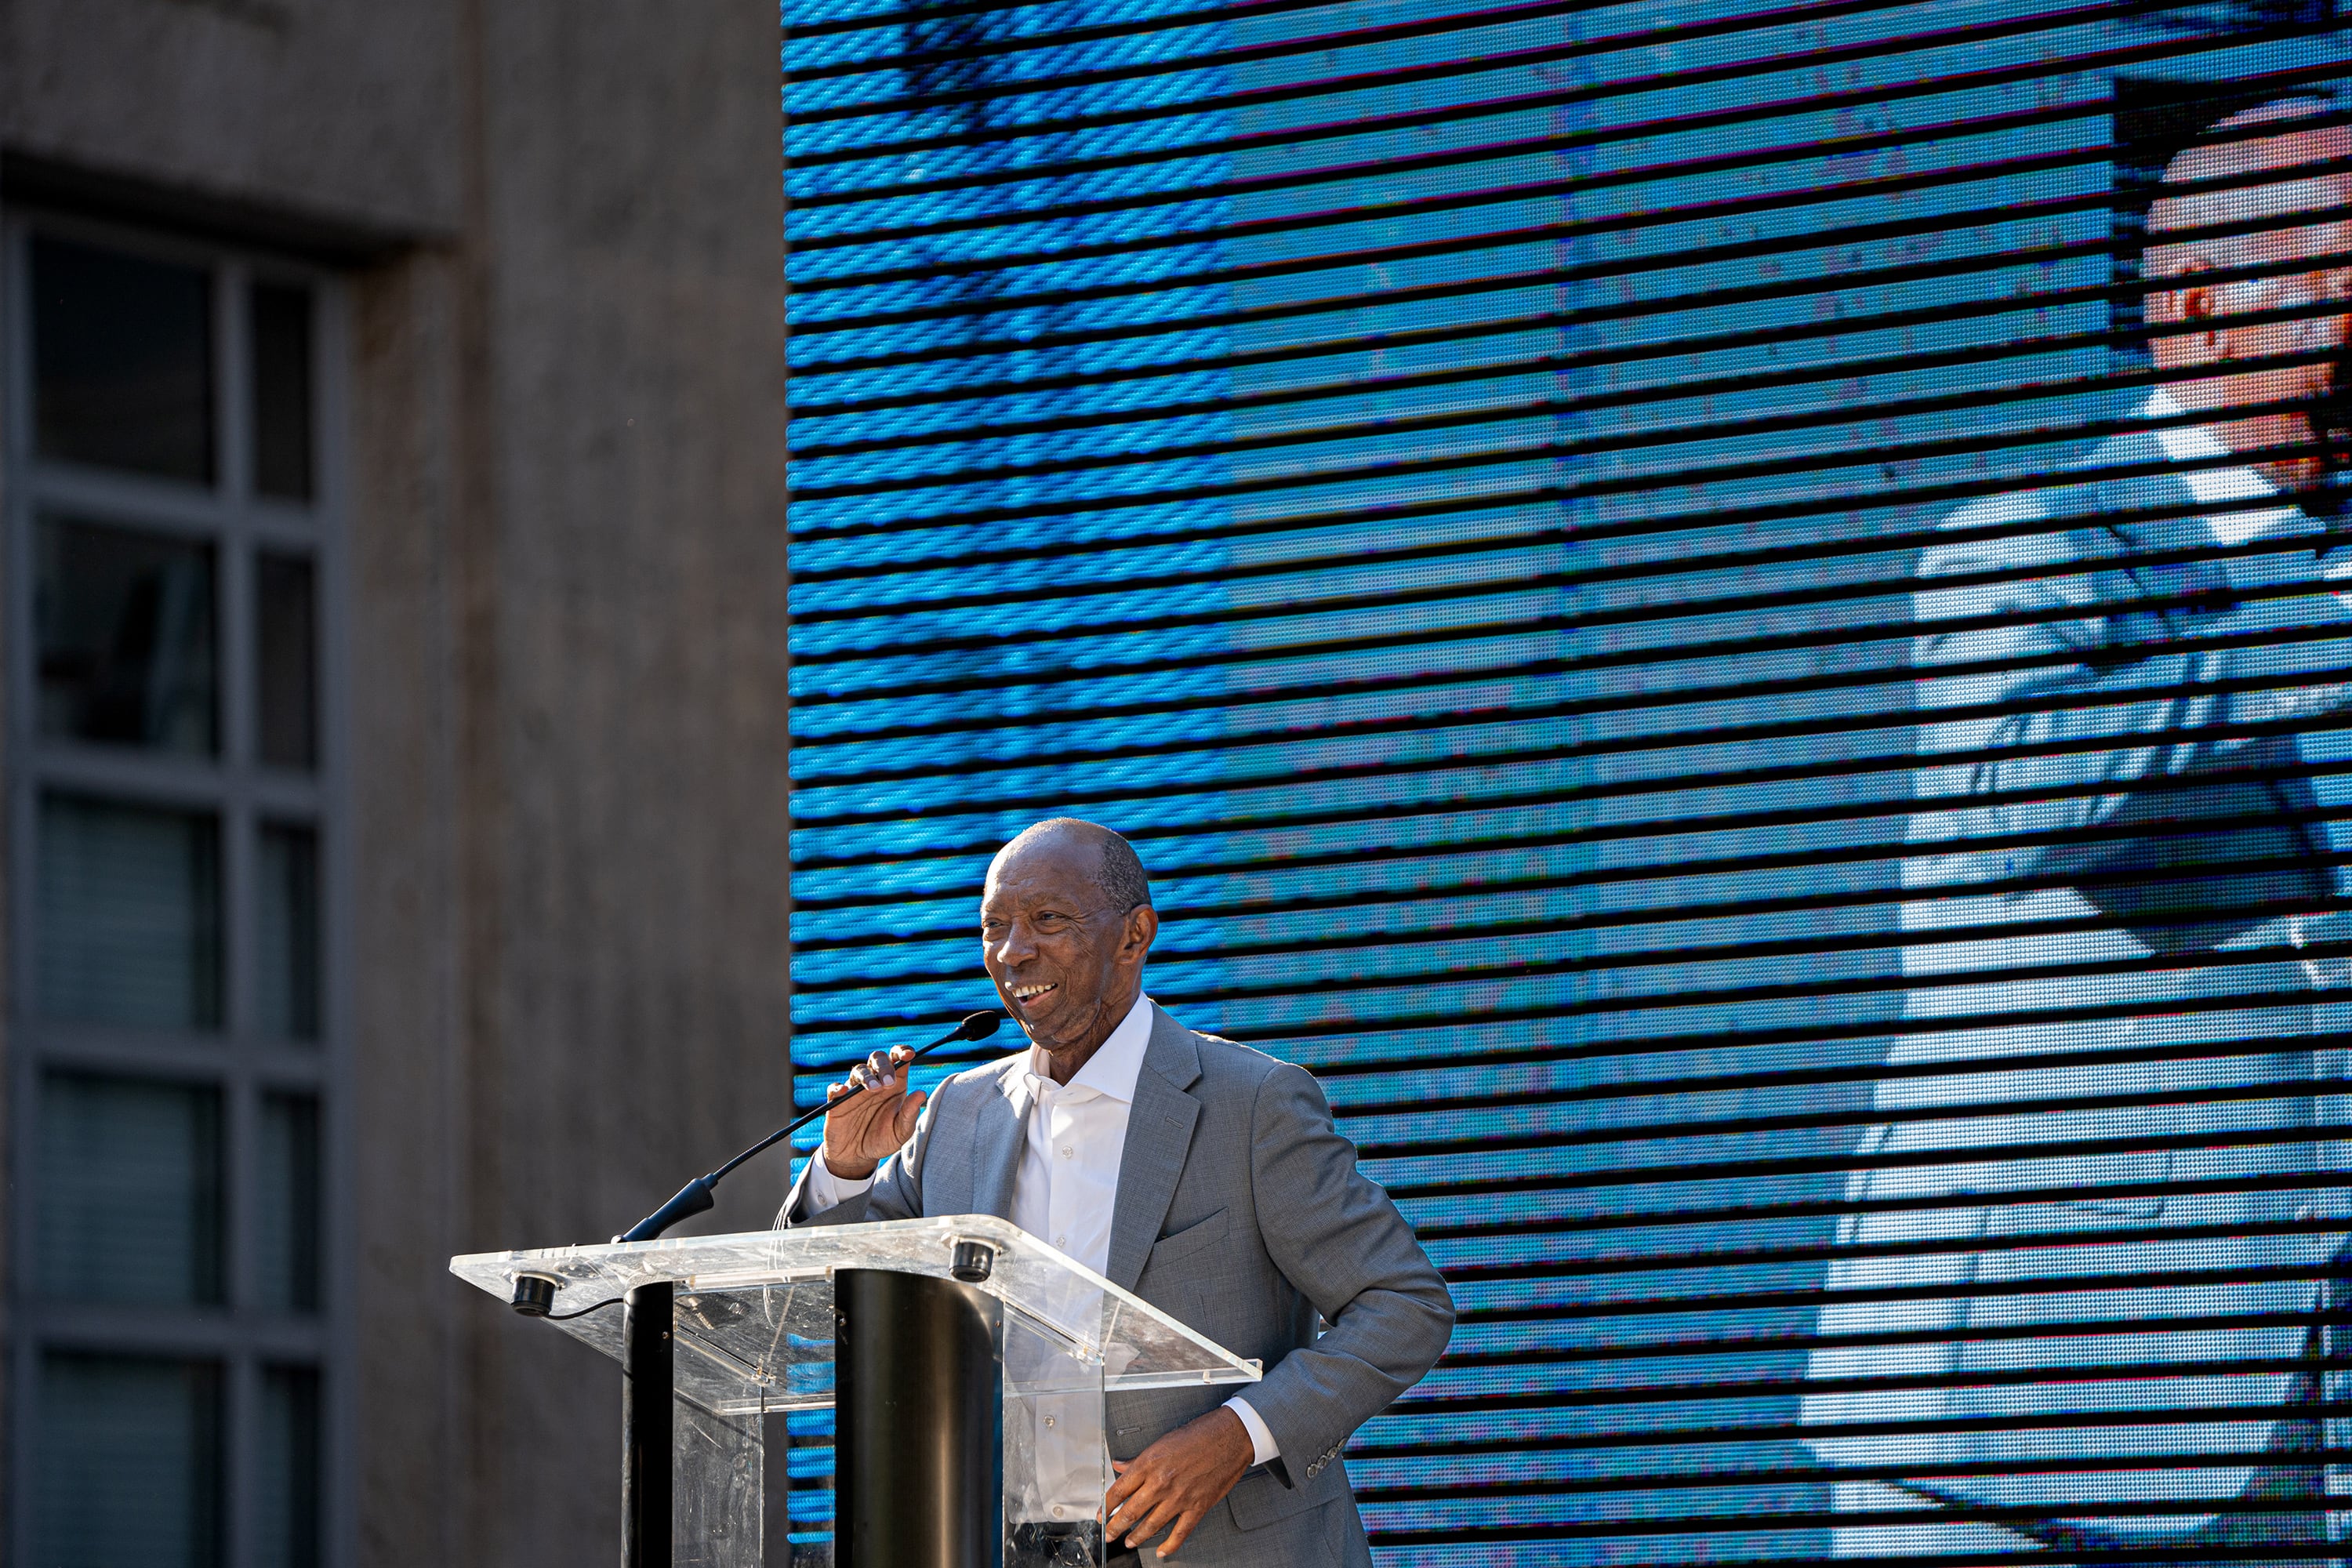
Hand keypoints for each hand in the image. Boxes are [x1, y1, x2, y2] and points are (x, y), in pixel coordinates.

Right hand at [819, 1045, 926, 1180]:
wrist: (858, 1158)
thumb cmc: (883, 1140)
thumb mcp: (900, 1132)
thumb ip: (910, 1113)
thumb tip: (922, 1093)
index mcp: (894, 1085)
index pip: (898, 1059)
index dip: (903, 1052)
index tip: (909, 1054)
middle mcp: (875, 1082)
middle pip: (877, 1058)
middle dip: (884, 1066)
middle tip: (889, 1083)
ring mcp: (855, 1090)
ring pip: (858, 1070)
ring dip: (867, 1076)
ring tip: (874, 1089)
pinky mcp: (837, 1102)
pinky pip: (834, 1089)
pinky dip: (838, 1087)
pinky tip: (844, 1091)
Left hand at [1101, 1407, 1252, 1558]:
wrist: (1230, 1437)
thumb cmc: (1200, 1434)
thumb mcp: (1163, 1441)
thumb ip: (1139, 1459)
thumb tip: (1120, 1466)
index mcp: (1150, 1463)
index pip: (1119, 1490)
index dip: (1106, 1506)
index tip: (1101, 1514)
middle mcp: (1161, 1482)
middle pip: (1131, 1512)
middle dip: (1116, 1527)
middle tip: (1110, 1534)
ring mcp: (1179, 1497)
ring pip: (1151, 1525)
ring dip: (1137, 1537)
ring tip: (1129, 1542)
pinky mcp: (1197, 1507)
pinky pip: (1180, 1532)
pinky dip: (1169, 1545)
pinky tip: (1162, 1551)